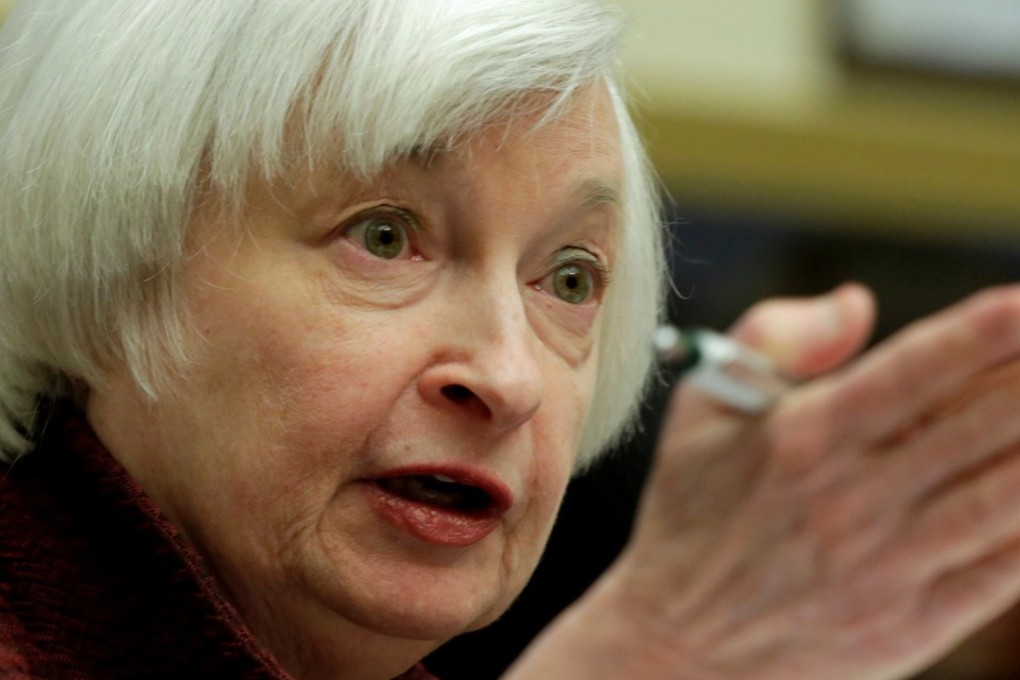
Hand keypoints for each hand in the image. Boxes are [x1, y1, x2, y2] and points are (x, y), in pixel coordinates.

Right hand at [508, 284, 1019, 679]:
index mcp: (804, 436)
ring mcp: (890, 567)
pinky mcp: (914, 624)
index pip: (916, 370)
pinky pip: (1006, 568)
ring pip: (1009, 494)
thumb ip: (775, 336)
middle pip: (982, 423)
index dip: (983, 331)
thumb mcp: (703, 405)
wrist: (679, 639)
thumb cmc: (692, 510)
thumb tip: (858, 302)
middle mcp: (853, 499)